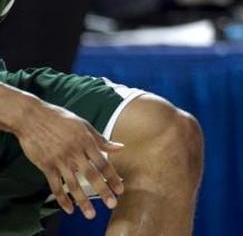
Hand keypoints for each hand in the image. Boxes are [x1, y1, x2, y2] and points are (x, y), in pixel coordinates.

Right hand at [15, 100, 124, 218]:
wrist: (33, 118)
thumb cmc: (61, 119)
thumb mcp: (84, 125)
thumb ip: (101, 140)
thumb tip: (120, 148)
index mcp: (87, 142)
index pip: (103, 163)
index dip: (112, 177)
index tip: (120, 189)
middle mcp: (75, 153)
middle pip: (91, 176)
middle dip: (103, 191)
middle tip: (112, 204)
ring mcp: (60, 161)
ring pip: (73, 185)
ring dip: (83, 201)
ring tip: (90, 214)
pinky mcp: (46, 166)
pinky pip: (55, 186)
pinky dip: (62, 199)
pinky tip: (69, 209)